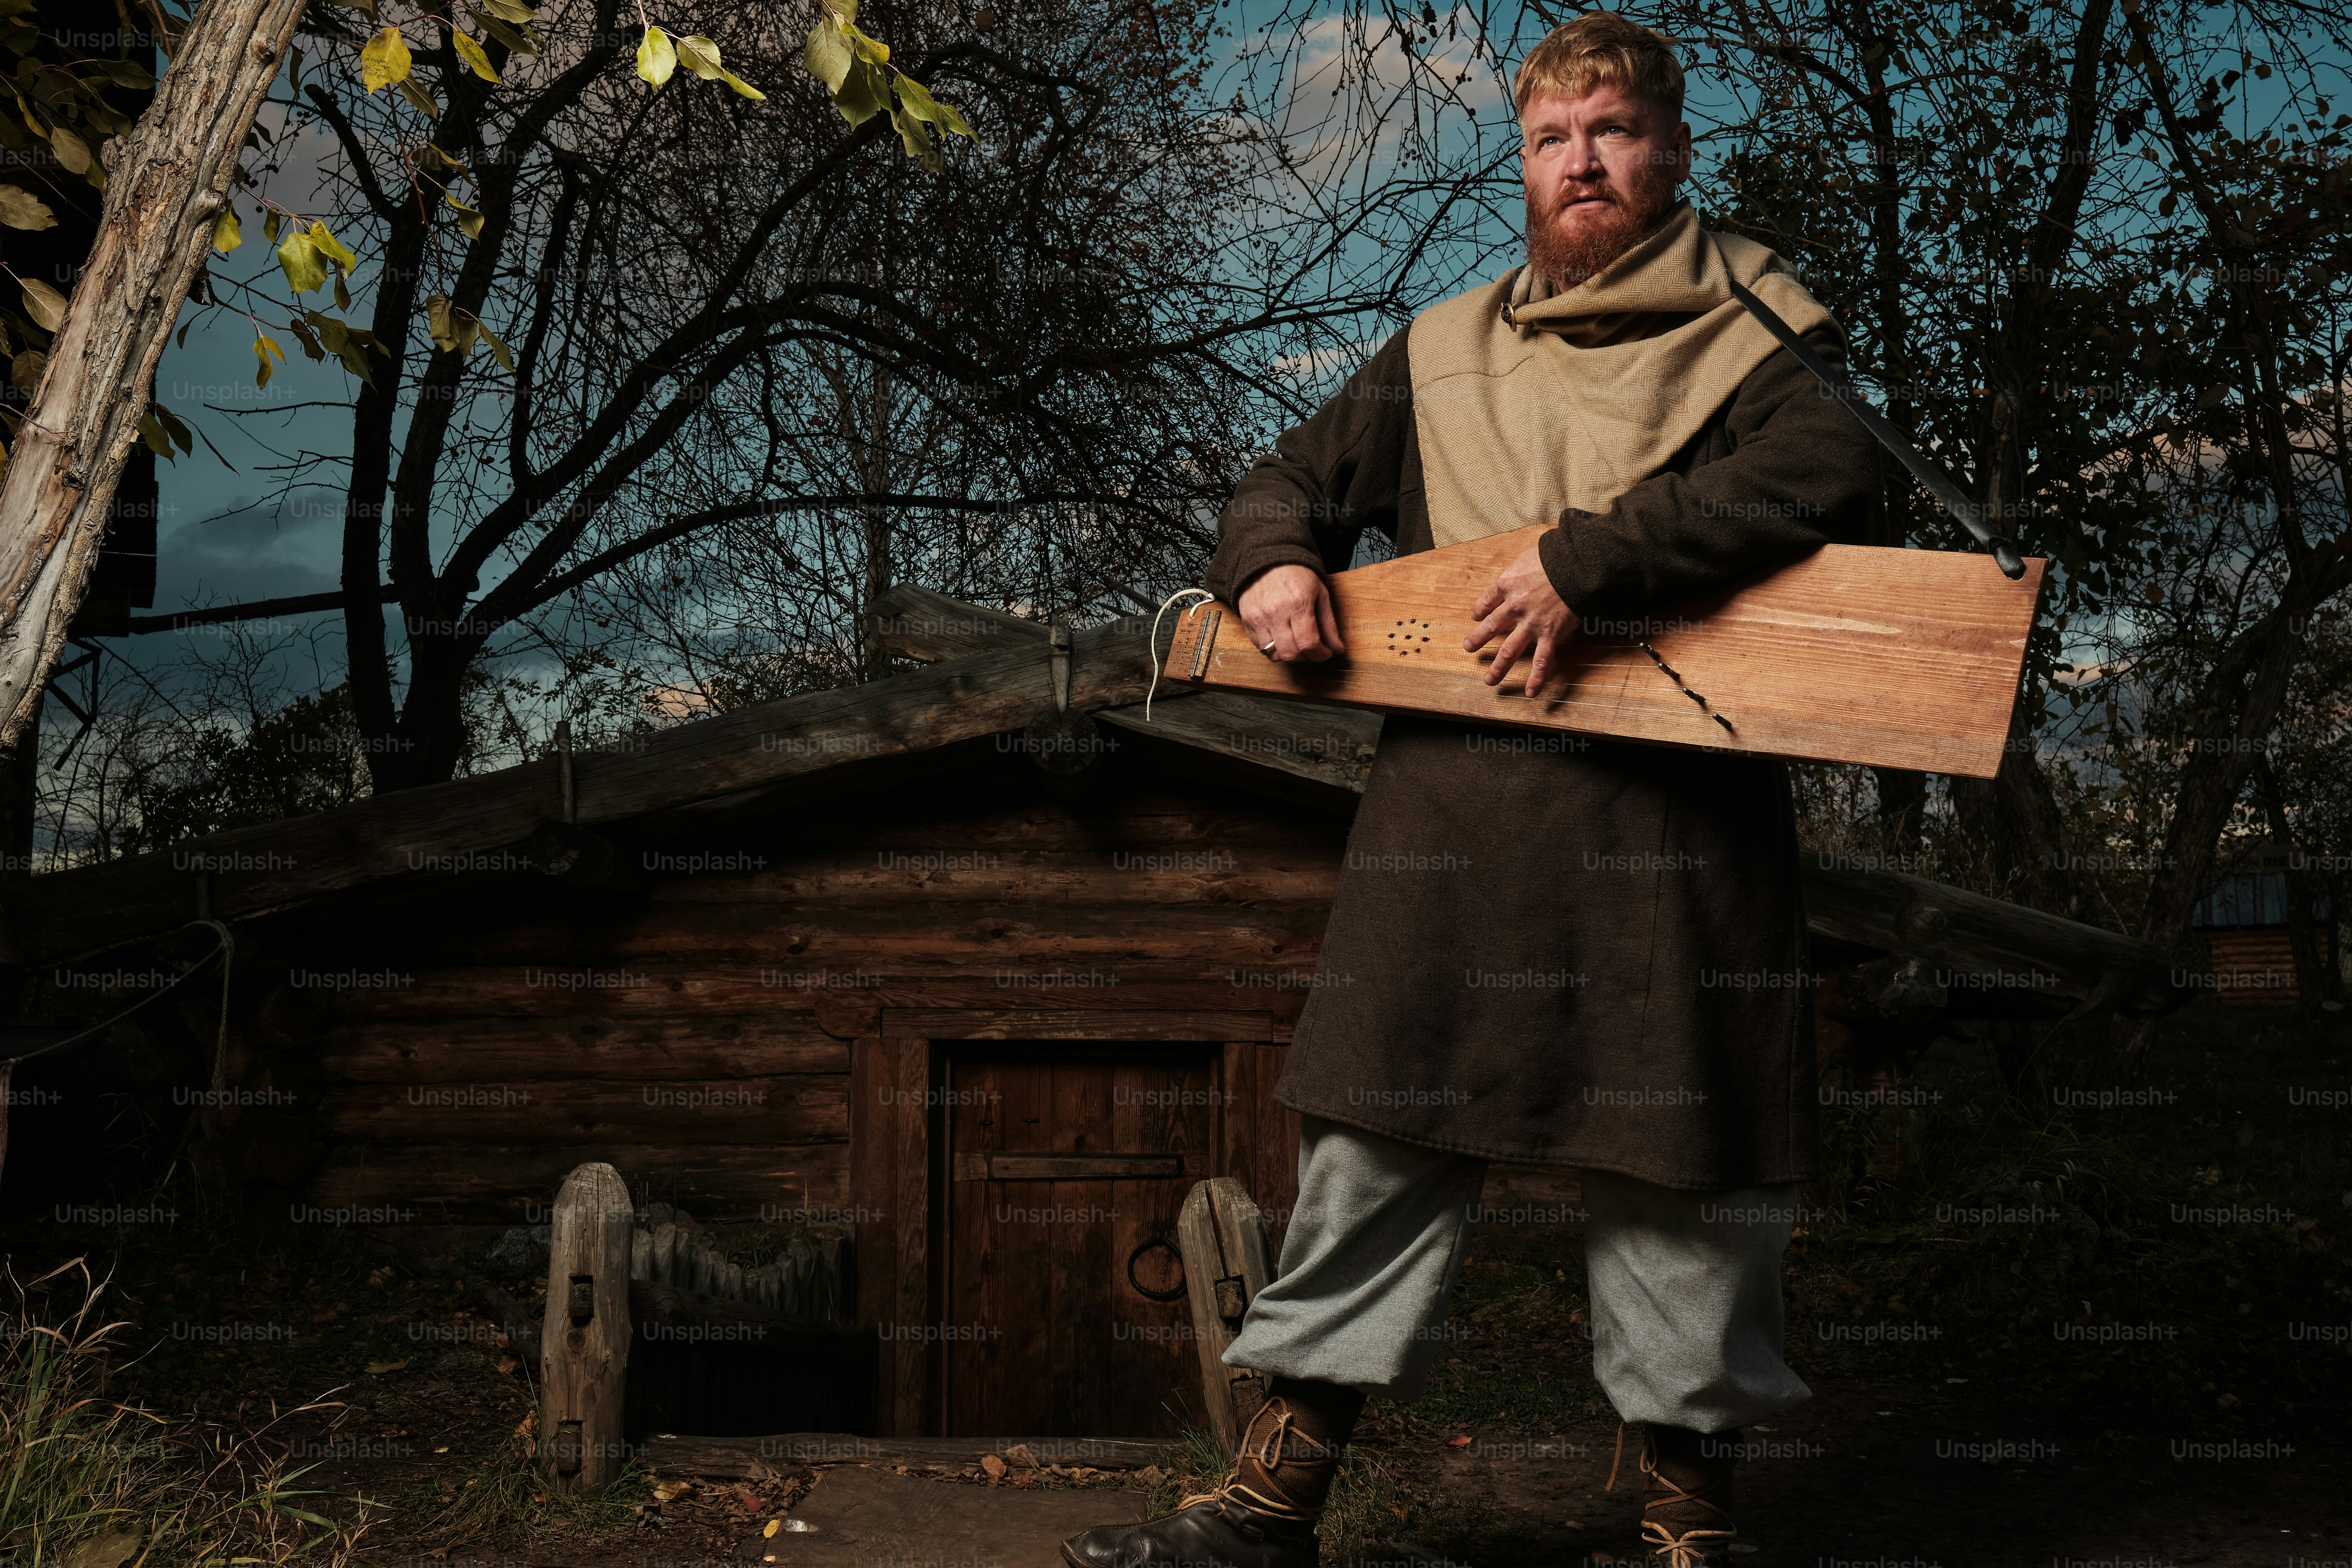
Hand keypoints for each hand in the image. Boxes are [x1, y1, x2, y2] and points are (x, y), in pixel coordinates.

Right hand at [1237, 563, 1346, 661]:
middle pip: (1291, 653)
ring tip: (1295, 642)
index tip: (1325, 653)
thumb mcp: (1320, 594)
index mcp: (1298, 603)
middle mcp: (1276, 612)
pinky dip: (1272, 648)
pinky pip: (1260, 647)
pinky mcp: (1247, 620)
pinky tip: (1281, 637)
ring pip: (1273, 654)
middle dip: (1305, 657)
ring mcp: (1258, 617)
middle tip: (1311, 649)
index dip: (1320, 654)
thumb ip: (1329, 624)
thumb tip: (1337, 649)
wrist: (1267, 560)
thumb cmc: (1296, 575)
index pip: (1308, 642)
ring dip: (1288, 654)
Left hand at [1467, 544, 1578, 691]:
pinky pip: (1542, 661)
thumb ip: (1521, 567)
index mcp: (1506, 585)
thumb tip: (1523, 568)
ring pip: (1509, 651)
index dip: (1479, 610)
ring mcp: (1531, 624)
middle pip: (1490, 628)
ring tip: (1489, 680)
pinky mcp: (1550, 634)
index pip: (1486, 602)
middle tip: (1469, 647)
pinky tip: (1530, 692)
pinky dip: (1536, 678)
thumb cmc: (1555, 556)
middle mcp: (1514, 607)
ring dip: (1498, 668)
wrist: (1575, 565)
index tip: (1476, 616)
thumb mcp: (1528, 555)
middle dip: (1477, 640)